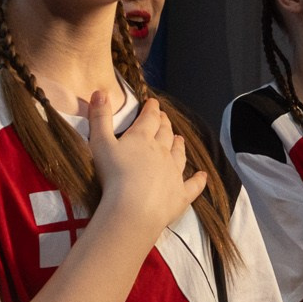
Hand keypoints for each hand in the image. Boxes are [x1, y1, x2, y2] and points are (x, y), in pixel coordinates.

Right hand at [90, 93, 205, 241]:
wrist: (133, 210)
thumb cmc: (113, 176)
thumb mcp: (100, 144)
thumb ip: (100, 118)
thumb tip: (100, 91)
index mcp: (143, 138)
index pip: (149, 118)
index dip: (151, 109)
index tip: (153, 103)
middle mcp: (163, 152)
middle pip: (166, 133)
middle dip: (165, 124)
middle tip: (164, 118)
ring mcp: (174, 173)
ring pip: (179, 154)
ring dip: (179, 145)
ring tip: (179, 139)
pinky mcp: (181, 194)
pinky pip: (193, 185)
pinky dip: (198, 180)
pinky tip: (202, 176)